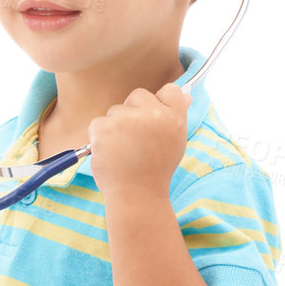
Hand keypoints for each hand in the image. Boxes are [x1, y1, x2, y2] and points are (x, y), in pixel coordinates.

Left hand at [88, 81, 190, 200]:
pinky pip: (98, 124)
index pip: (169, 90)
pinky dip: (98, 138)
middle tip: (134, 141)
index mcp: (174, 117)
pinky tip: (109, 154)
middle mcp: (153, 114)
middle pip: (137, 96)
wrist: (136, 195)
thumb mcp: (174, 142)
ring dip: (114, 127)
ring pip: (115, 111)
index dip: (158, 102)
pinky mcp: (104, 128)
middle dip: (132, 113)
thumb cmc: (155, 172)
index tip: (151, 119)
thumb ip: (176, 116)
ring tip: (122, 151)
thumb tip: (186, 93)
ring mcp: (127, 120)